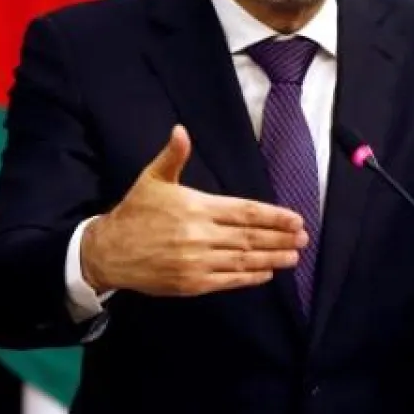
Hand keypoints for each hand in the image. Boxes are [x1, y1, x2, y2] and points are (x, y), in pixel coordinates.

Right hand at [81, 125, 307, 295]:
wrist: (109, 252)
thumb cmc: (135, 212)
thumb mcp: (151, 179)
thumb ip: (172, 157)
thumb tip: (181, 130)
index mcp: (197, 207)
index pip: (245, 212)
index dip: (274, 216)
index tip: (296, 219)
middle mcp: (201, 235)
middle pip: (250, 237)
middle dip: (280, 238)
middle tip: (303, 238)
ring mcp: (197, 262)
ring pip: (243, 260)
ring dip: (272, 258)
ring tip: (293, 256)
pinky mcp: (192, 283)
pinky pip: (228, 280)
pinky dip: (250, 278)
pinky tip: (267, 273)